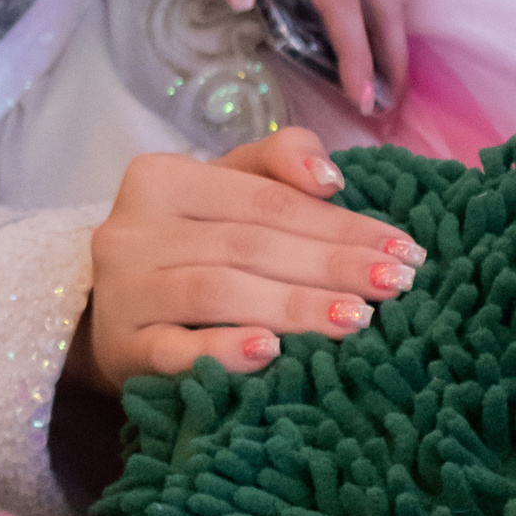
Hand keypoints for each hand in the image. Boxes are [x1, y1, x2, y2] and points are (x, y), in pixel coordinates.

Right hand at [72, 125, 425, 388]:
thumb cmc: (187, 245)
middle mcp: (134, 230)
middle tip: (395, 284)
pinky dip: (222, 350)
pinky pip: (174, 350)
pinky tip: (269, 352)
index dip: (340, 223)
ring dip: (294, 306)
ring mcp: (124, 292)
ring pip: (218, 291)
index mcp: (162, 179)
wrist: (113, 317)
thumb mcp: (223, 190)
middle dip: (332, 265)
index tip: (402, 248)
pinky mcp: (120, 349)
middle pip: (250, 244)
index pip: (267, 200)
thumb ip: (277, 163)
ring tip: (356, 318)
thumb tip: (328, 178)